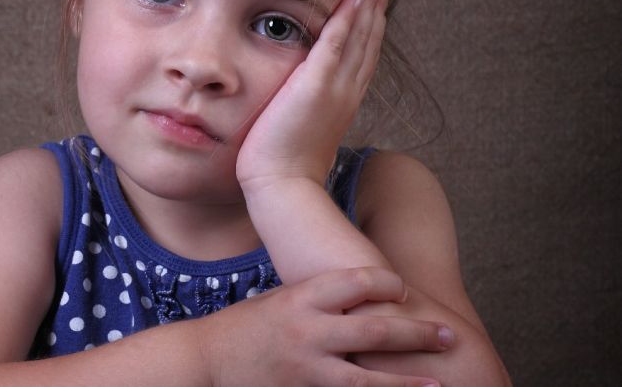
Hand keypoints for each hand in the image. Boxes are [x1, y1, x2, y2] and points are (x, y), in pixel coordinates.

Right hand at [200, 267, 448, 385]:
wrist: (208, 359)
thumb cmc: (248, 325)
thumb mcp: (282, 298)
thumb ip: (320, 298)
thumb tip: (364, 292)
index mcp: (302, 296)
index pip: (357, 280)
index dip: (387, 283)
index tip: (405, 291)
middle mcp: (308, 329)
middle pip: (375, 328)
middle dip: (417, 333)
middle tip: (448, 336)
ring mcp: (306, 366)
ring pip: (369, 377)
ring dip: (408, 381)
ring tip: (440, 383)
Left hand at [237, 0, 392, 191]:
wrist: (282, 186)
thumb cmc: (287, 167)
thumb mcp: (305, 133)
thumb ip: (310, 113)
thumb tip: (304, 106)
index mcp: (344, 104)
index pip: (362, 60)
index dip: (371, 32)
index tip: (375, 8)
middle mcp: (346, 93)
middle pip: (368, 44)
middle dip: (376, 11)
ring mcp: (334, 89)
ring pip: (358, 40)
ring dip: (368, 7)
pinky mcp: (314, 86)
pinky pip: (334, 45)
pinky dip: (345, 20)